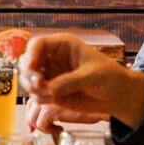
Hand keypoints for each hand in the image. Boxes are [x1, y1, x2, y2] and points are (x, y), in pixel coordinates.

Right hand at [21, 34, 143, 127]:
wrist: (117, 96)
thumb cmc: (110, 77)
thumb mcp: (92, 75)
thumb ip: (70, 81)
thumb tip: (50, 89)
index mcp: (62, 45)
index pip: (38, 44)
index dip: (31, 55)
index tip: (34, 68)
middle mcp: (52, 58)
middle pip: (27, 62)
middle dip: (29, 75)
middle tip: (39, 86)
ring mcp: (50, 75)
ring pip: (27, 79)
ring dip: (33, 89)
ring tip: (50, 96)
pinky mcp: (50, 91)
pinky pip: (35, 95)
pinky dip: (40, 99)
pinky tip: (54, 100)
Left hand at [25, 94, 106, 131]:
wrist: (99, 104)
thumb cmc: (86, 104)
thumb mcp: (64, 105)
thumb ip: (49, 110)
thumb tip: (31, 127)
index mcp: (46, 86)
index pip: (31, 101)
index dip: (32, 112)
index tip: (36, 124)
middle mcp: (43, 90)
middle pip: (30, 109)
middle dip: (36, 121)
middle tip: (49, 127)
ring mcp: (46, 99)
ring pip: (33, 118)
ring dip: (43, 127)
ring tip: (57, 128)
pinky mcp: (50, 109)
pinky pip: (41, 125)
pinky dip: (49, 131)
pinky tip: (60, 130)